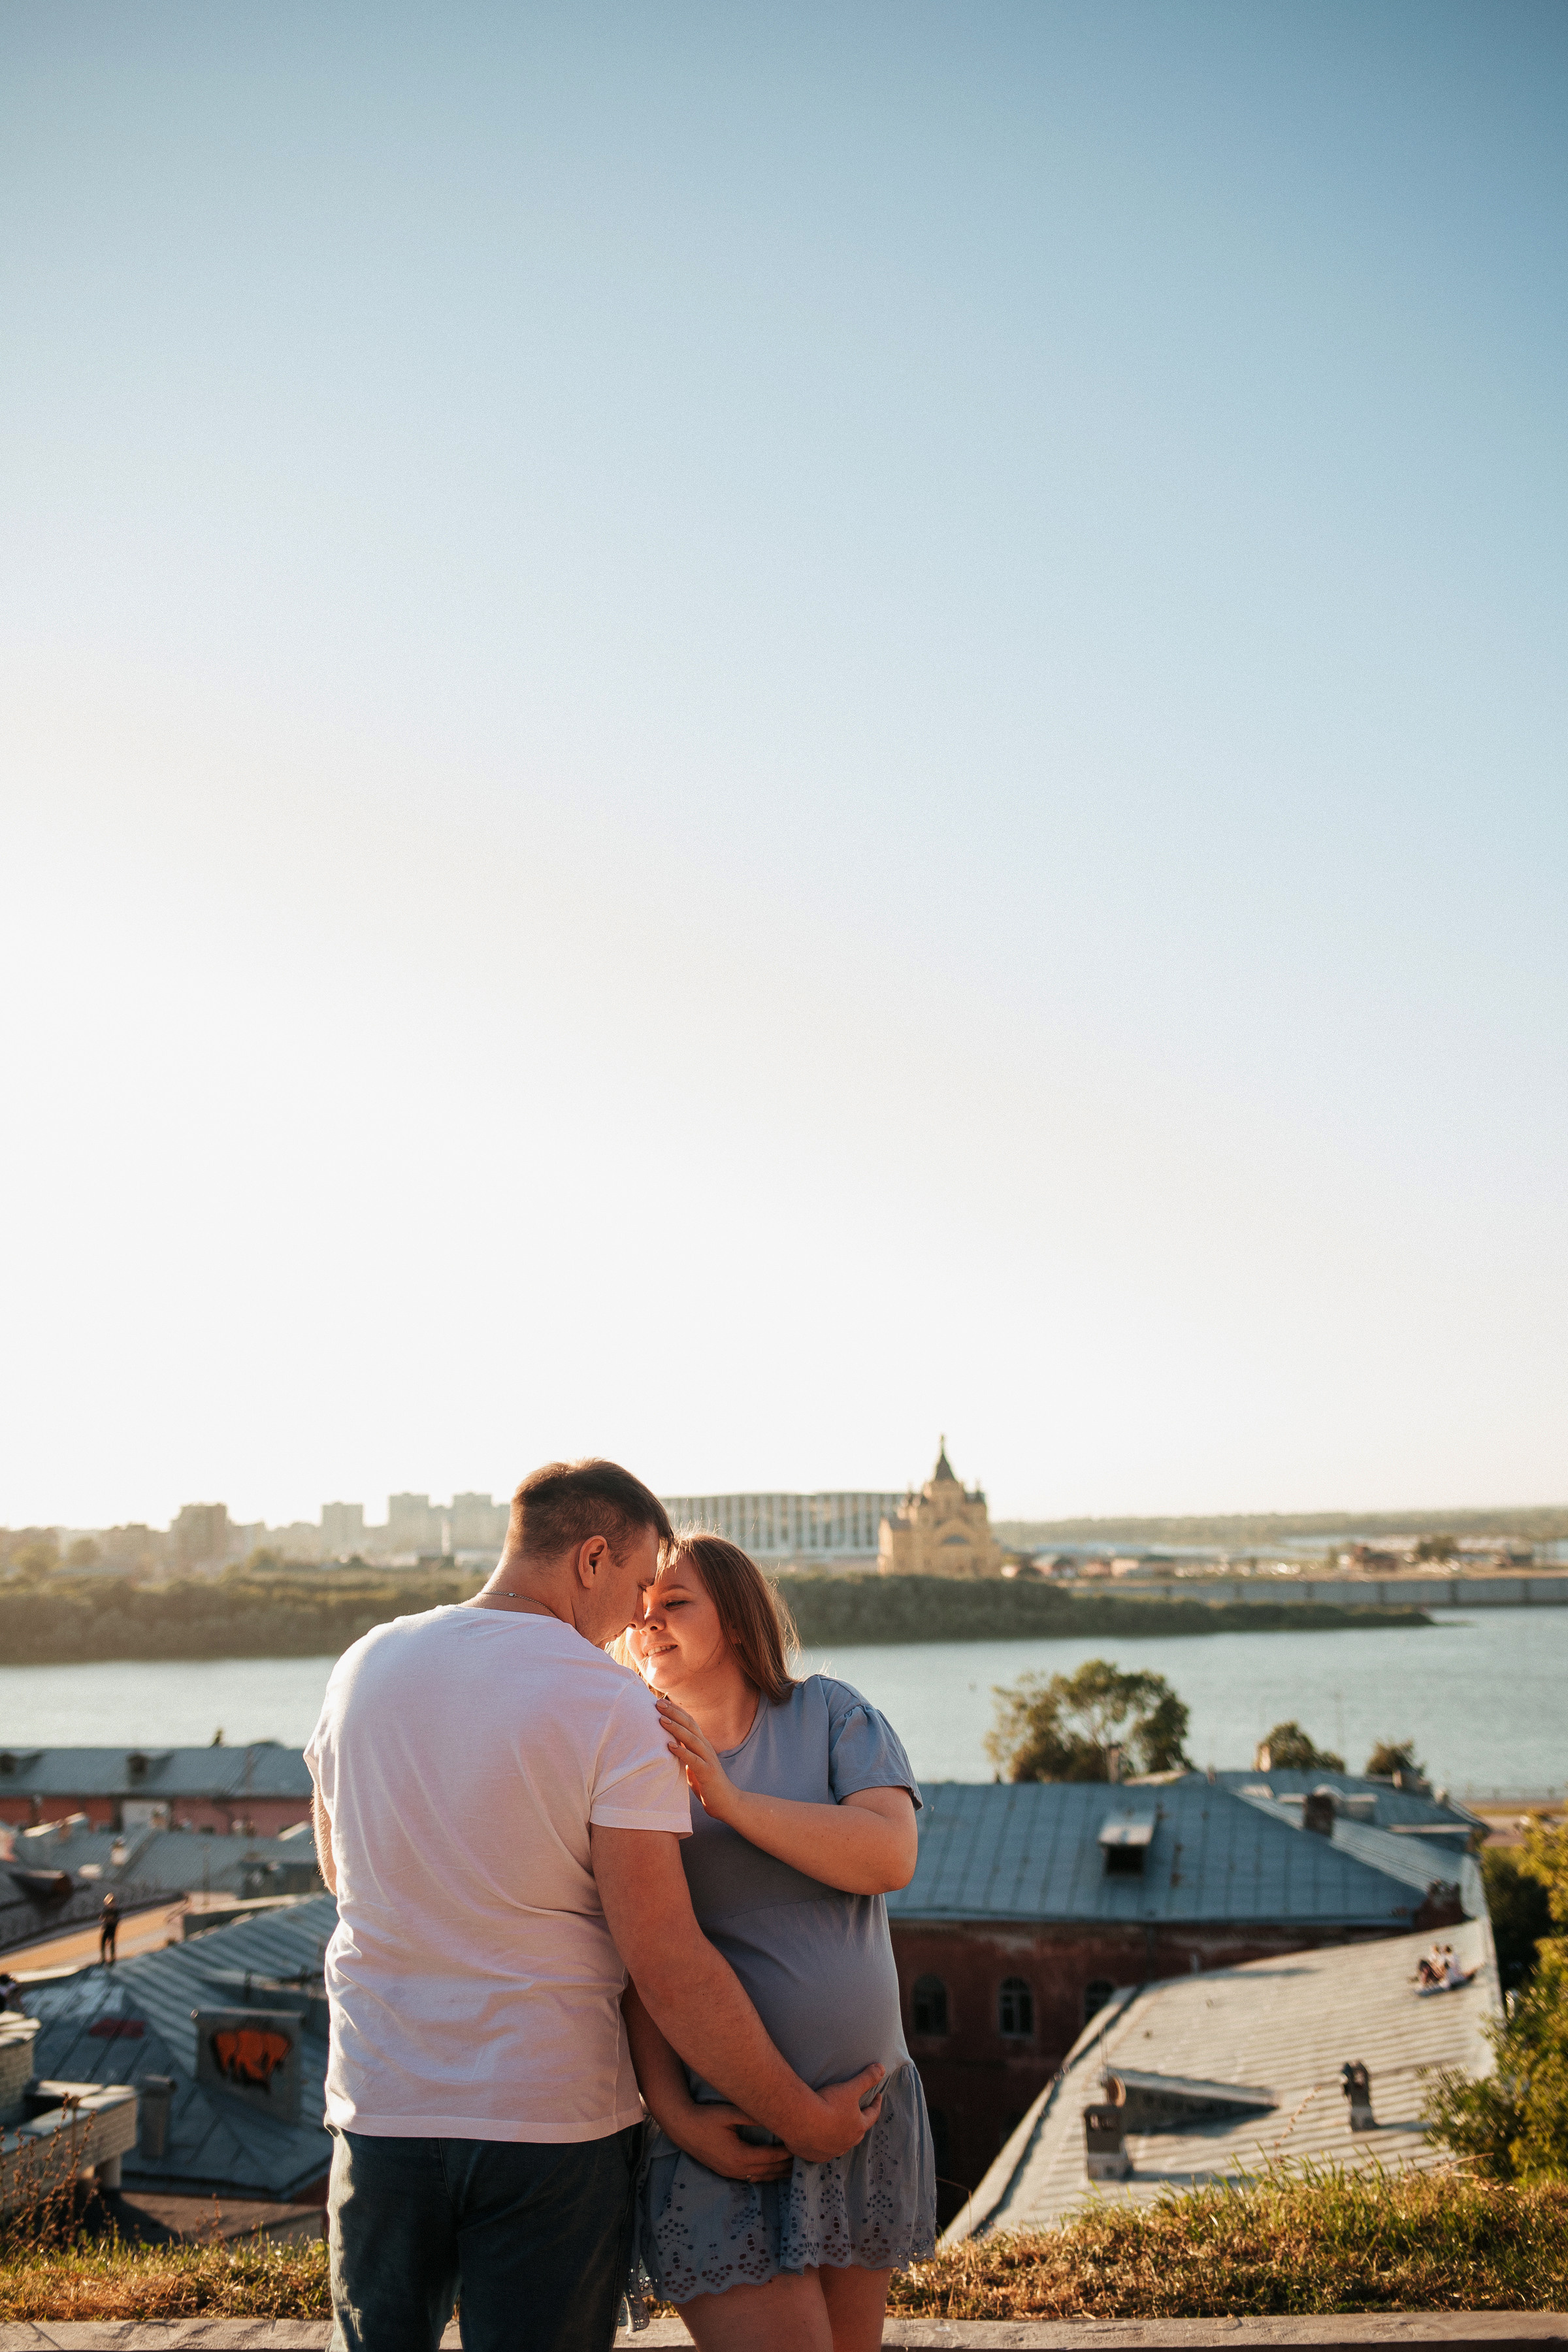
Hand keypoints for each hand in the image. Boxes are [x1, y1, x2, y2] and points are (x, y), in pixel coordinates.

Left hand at [656, 1696, 737, 1822]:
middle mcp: (705, 1747)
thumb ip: (683, 1753)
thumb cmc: (706, 1783)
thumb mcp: (692, 1764)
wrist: (726, 1802)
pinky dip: (682, 1752)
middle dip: (673, 1713)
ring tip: (662, 1720)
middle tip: (657, 1703)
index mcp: (701, 1744)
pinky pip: (693, 1760)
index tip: (660, 1701)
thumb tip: (666, 1744)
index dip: (675, 1710)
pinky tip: (670, 1746)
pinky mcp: (708, 1772)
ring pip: (691, 1739)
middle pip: (689, 1725)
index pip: (688, 1721)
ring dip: (676, 1728)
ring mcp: (708, 1759)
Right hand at [667, 2102, 792, 2182]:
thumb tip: (774, 2115)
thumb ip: (752, 2116)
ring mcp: (730, 2173)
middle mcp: (736, 2169)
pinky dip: (765, 2175)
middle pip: (768, 2170)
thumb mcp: (730, 2114)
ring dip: (777, 2173)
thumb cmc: (707, 2117)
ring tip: (793, 2167)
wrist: (683, 2128)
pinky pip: (751, 2178)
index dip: (787, 2153)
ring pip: (760, 2177)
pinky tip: (772, 2171)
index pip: (770, 2157)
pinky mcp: (726, 2172)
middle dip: (787, 2165)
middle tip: (804, 2158)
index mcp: (740, 2156)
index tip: (801, 2146)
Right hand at [783, 2063, 884, 2162]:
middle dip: (860, 2123)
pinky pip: (823, 2152)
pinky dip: (824, 2146)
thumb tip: (882, 2068)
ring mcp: (831, 2151)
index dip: (876, 2104)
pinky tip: (821, 2141)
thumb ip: (867, 2078)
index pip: (872, 2115)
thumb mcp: (850, 2088)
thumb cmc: (828, 2104)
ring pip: (841, 2145)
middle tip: (860, 2114)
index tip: (878, 2096)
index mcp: (858, 2127)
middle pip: (858, 2134)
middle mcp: (847, 2142)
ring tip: (840, 2129)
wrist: (801, 2119)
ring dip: (842, 2137)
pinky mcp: (815, 2156)